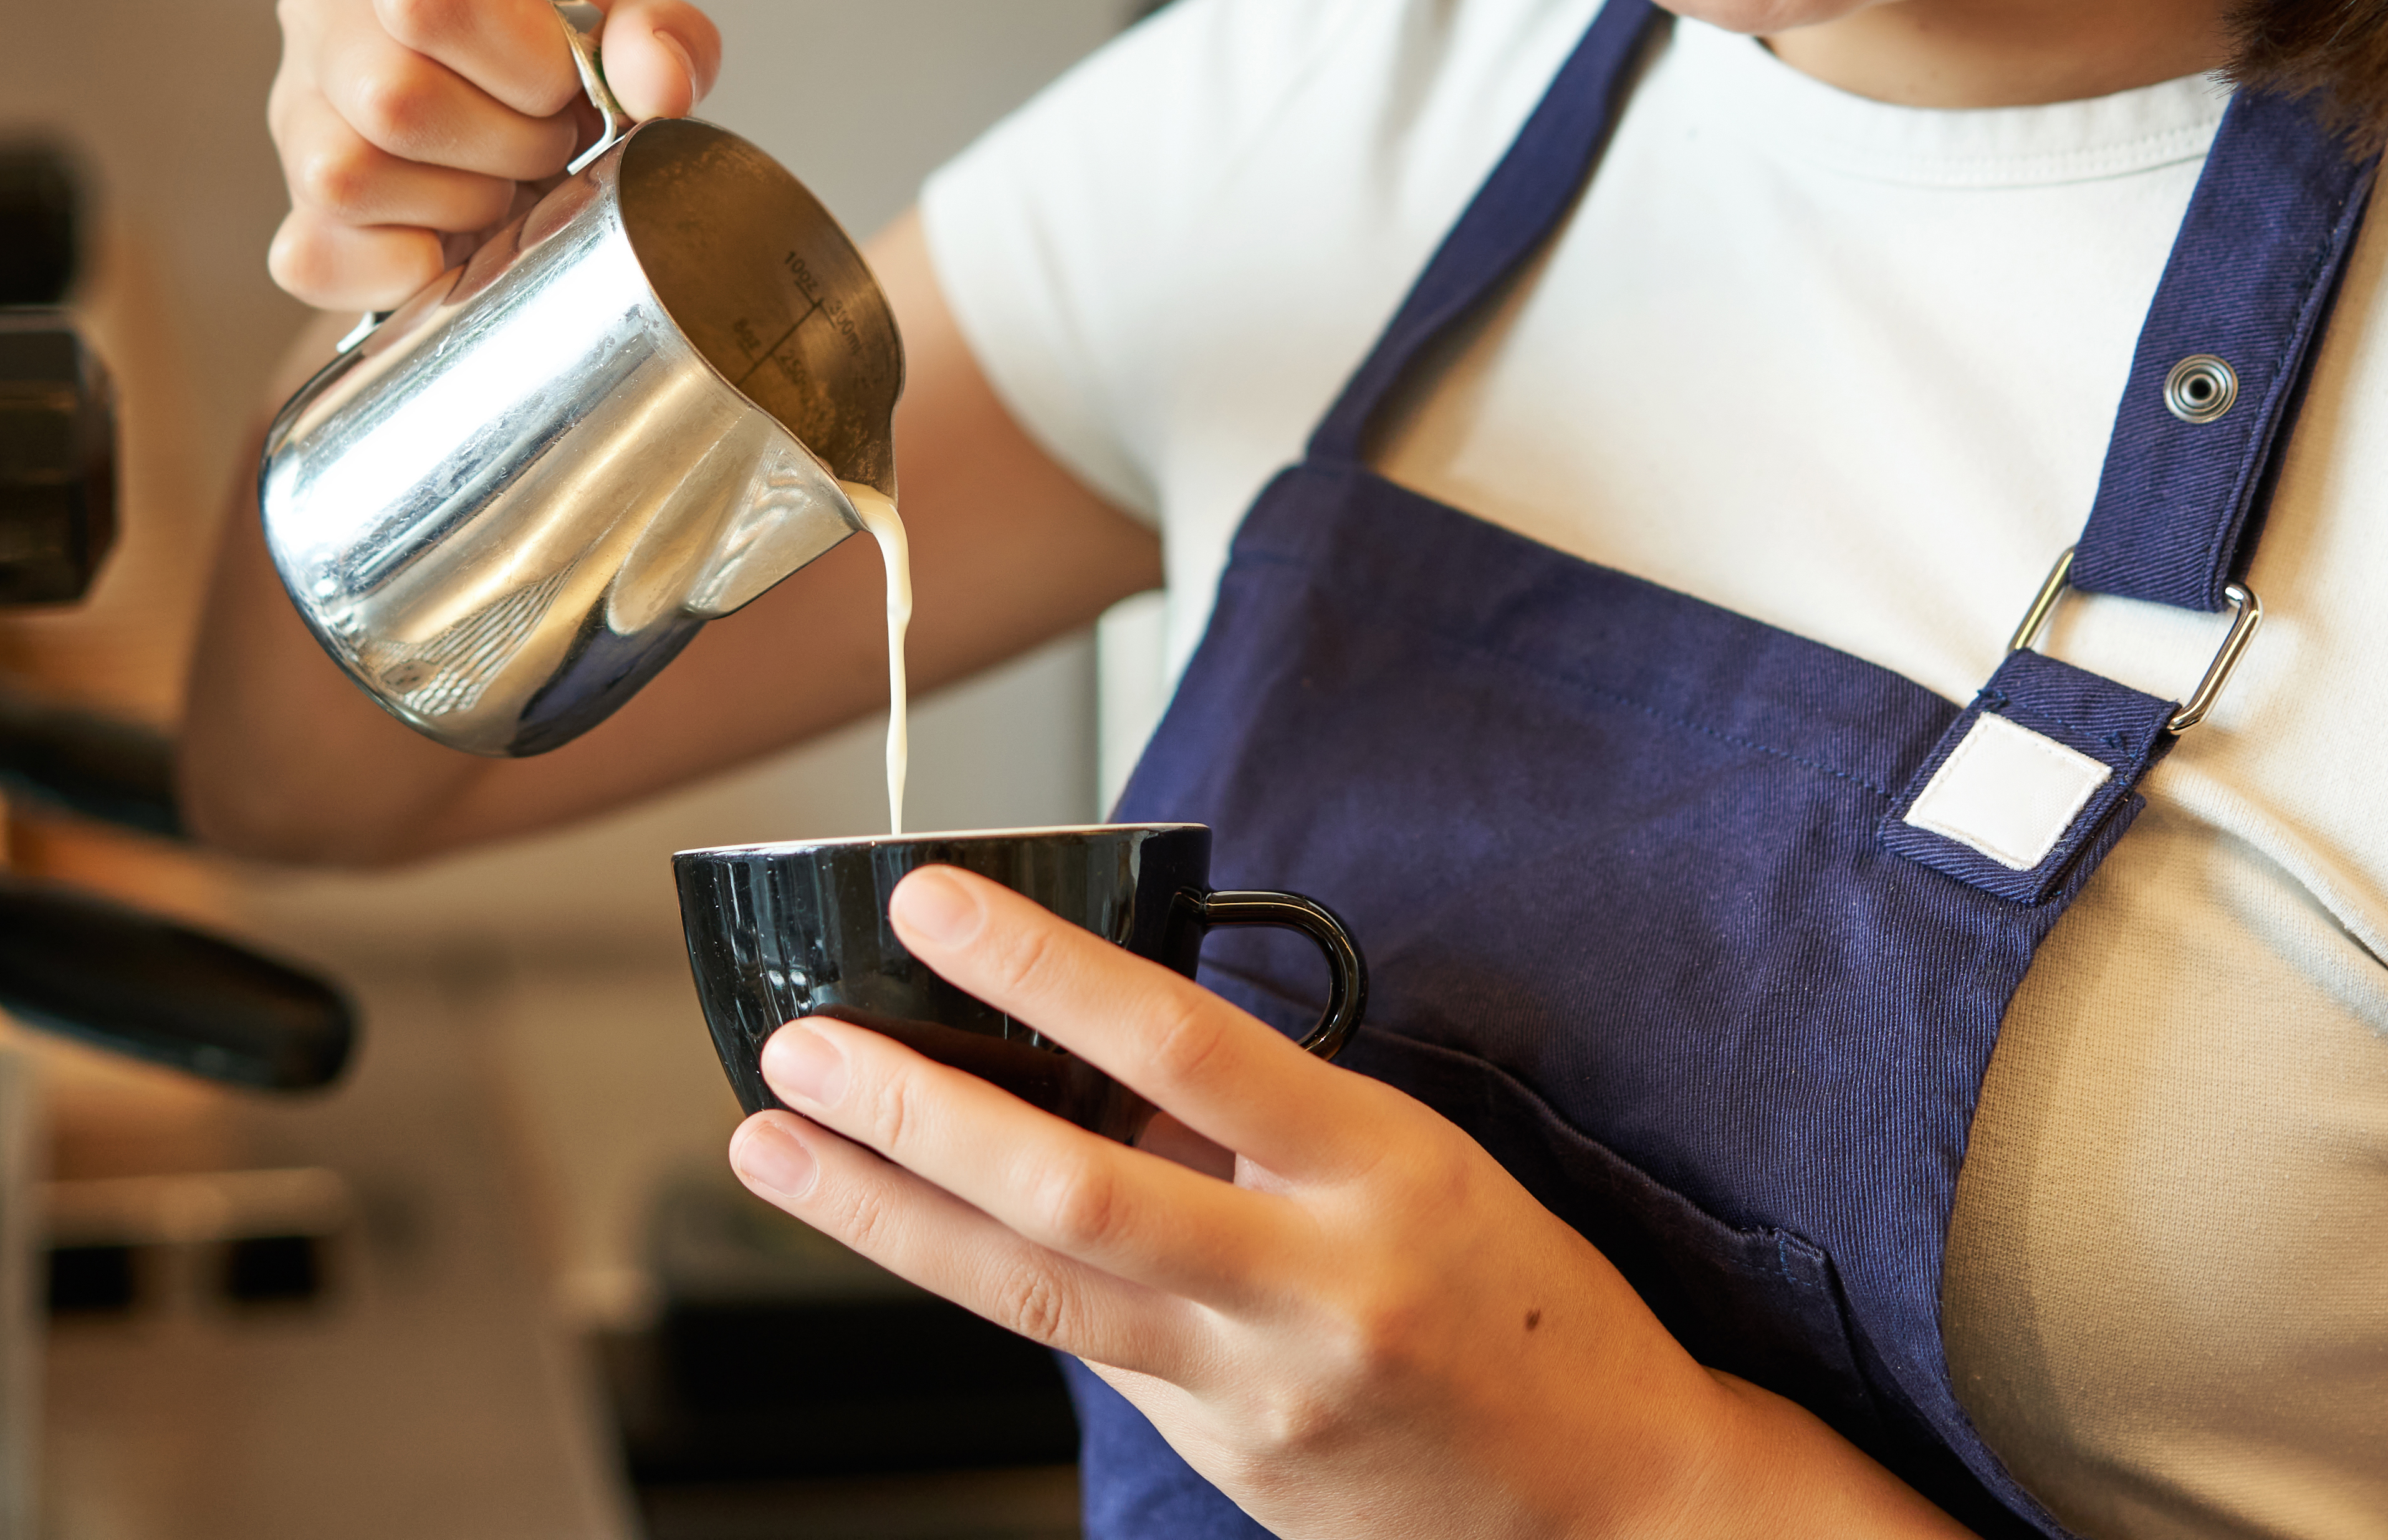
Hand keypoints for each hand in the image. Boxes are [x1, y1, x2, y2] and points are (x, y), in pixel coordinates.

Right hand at [267, 0, 721, 310]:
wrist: (504, 110)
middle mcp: (327, 5)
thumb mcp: (623, 22)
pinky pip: (313, 256)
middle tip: (546, 142)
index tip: (565, 82)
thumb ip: (662, 38)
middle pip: (392, 98)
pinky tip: (455, 239)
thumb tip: (659, 85)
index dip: (522, 63)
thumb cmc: (553, 47)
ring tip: (500, 182)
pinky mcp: (290, 203)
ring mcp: (294, 108)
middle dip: (506, 143)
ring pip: (347, 176)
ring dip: (460, 204)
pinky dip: (405, 267)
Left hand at [727, 868, 1957, 1538]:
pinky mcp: (1224, 1458)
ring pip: (1034, 1291)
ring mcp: (1257, 1389)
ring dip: (884, 1213)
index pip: (1183, 1042)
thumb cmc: (1522, 1298)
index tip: (937, 907)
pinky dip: (982, 1276)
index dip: (1045, 970)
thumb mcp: (1414, 1155)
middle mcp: (1312, 1283)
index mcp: (1379, 1167)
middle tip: (803, 1049)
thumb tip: (1088, 1035)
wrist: (1612, 1503)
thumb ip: (1254, 1110)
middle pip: (1073, 1191)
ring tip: (774, 1147)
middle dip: (915, 1116)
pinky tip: (902, 1226)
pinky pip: (1080, 1348)